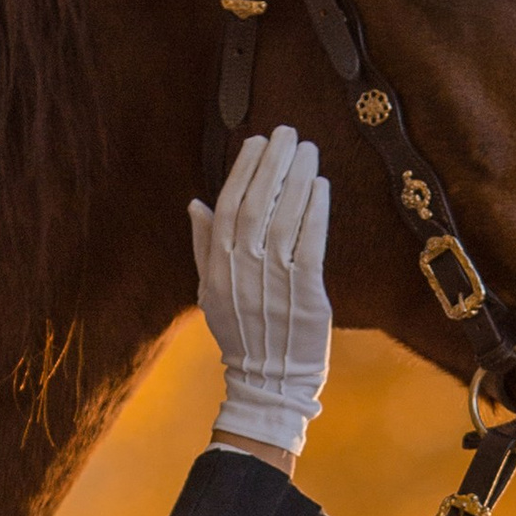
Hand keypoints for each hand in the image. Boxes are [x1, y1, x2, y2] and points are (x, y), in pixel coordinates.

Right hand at [190, 127, 331, 460]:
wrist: (267, 382)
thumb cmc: (242, 334)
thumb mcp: (212, 292)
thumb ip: (204, 246)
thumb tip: (195, 203)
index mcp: (217, 269)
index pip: (226, 208)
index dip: (242, 171)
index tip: (257, 141)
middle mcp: (241, 272)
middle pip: (255, 205)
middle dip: (272, 164)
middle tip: (288, 133)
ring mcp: (273, 283)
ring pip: (284, 219)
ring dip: (297, 179)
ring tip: (308, 151)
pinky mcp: (306, 295)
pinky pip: (310, 244)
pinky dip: (315, 212)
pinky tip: (321, 186)